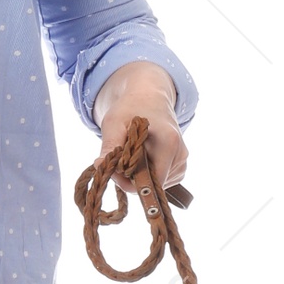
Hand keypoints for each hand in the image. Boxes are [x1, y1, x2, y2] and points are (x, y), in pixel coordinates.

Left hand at [93, 62, 188, 197]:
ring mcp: (182, 162)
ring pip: (155, 185)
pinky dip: (148, 174)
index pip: (149, 183)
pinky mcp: (180, 166)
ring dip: (139, 176)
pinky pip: (161, 181)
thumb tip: (100, 167)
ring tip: (134, 152)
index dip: (127, 181)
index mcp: (168, 144)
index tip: (113, 166)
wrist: (150, 97)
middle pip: (151, 186)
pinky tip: (143, 157)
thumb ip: (110, 146)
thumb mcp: (115, 123)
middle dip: (131, 178)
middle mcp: (180, 155)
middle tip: (120, 157)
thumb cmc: (131, 108)